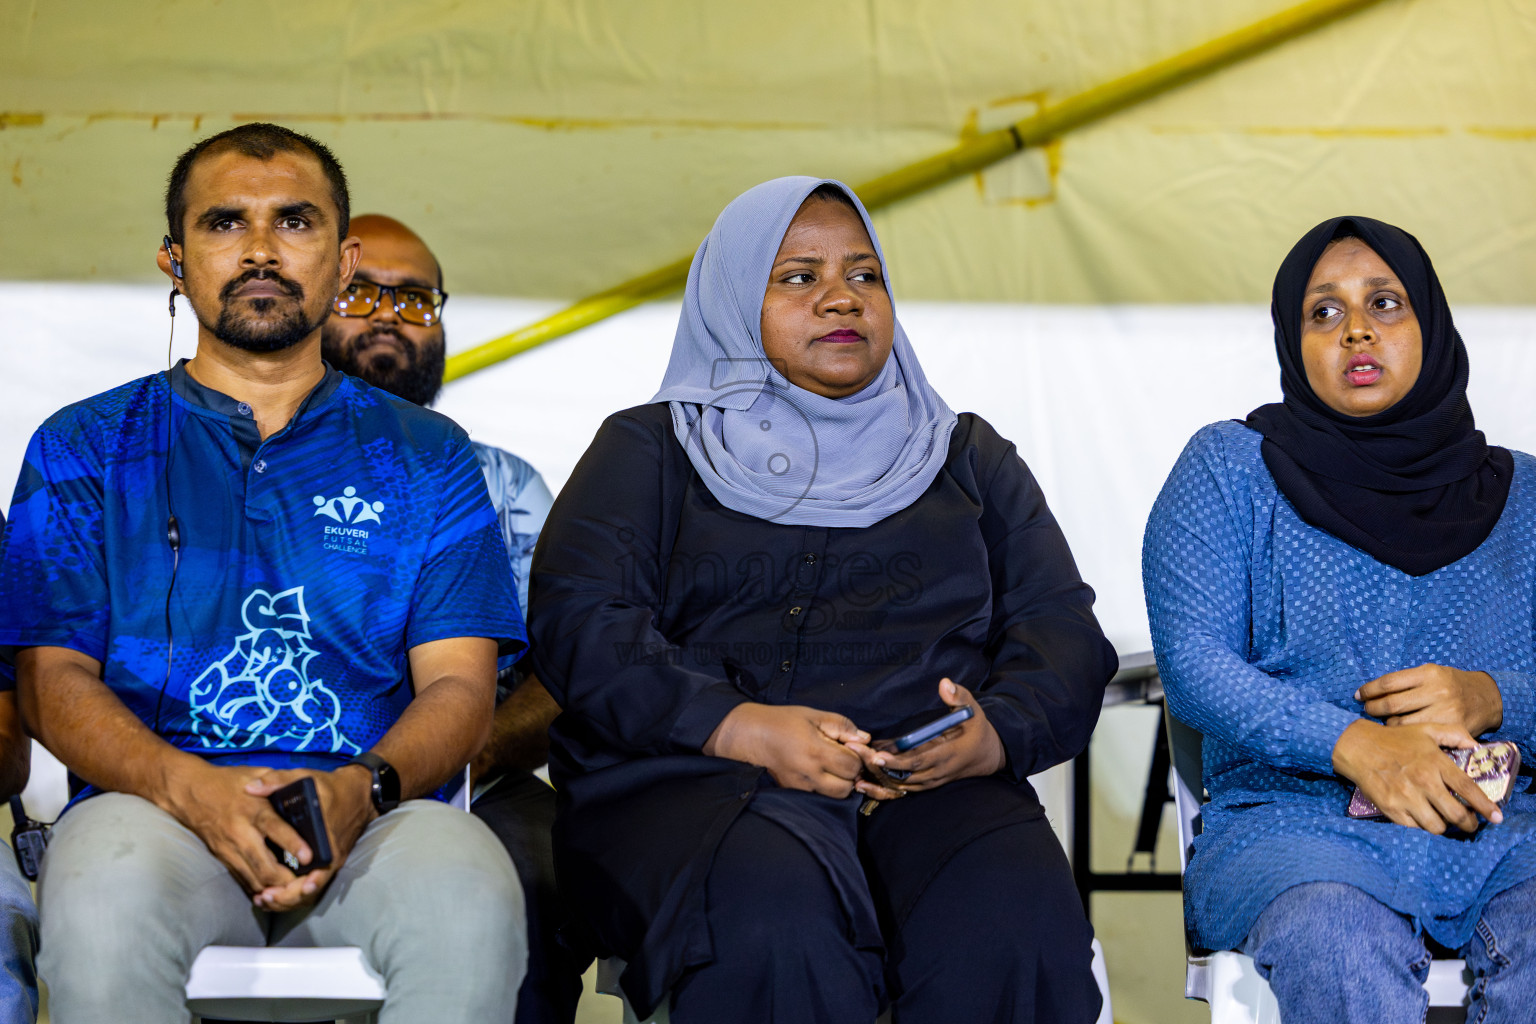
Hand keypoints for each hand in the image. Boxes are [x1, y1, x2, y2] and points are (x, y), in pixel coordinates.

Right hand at [158, 760, 314, 896]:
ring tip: (292, 891)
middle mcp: (240, 833)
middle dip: (285, 879)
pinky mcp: (223, 858)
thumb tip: (303, 789)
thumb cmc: (227, 782)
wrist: (189, 791)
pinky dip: (258, 887)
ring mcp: (229, 849)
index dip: (293, 844)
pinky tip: (271, 891)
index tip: (309, 857)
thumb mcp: (255, 773)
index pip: (275, 829)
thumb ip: (279, 782)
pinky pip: (242, 879)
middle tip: (306, 883)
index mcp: (253, 809)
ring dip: (273, 888)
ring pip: (253, 878)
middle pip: (264, 865)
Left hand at [241, 765, 375, 911]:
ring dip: (288, 898)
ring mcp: (331, 861)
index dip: (302, 886)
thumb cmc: (331, 787)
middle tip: (264, 897)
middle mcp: (332, 855)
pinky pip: (311, 884)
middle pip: (312, 888)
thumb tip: (250, 788)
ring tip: (264, 899)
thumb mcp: (306, 778)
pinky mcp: (327, 863)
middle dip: (288, 898)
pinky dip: (294, 892)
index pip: (320, 870)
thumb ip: (277, 782)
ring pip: (311, 891)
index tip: (281, 890)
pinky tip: (274, 894)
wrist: (360, 793)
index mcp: (327, 838)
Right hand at [703, 704, 867, 797]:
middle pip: (846, 788)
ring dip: (840, 783)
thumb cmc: (783, 721)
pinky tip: (819, 771)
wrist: (751, 734)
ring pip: (834, 795)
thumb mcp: (814, 715)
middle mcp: (809, 773)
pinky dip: (825, 786)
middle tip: (844, 759)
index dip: (858, 757)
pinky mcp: (793, 791)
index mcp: (816, 751)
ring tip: (832, 766)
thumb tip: (865, 738)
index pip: (852, 766)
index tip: (851, 747)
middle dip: (851, 774)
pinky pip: (819, 795)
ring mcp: (800, 785)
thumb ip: (842, 725)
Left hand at [852, 680, 1005, 795]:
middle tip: (854, 755)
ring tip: (854, 770)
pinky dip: (885, 788)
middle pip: (903, 776)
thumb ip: (959, 696)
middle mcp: (937, 772)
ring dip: (878, 779)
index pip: (918, 761)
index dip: (897, 762)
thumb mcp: (974, 710)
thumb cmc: (978, 730)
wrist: (988, 755)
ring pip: (901, 786)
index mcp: (947, 755)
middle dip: (878, 767)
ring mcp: (932, 781)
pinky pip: (904, 790)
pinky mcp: (927, 783)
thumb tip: (944, 683)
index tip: (877, 756)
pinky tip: (866, 783)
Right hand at [1332, 719, 1502, 833]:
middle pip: (1457, 815)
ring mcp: (1407, 796)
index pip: (1469, 790)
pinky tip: (1421, 816)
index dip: (1486, 807)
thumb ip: (1454, 735)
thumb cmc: (1394, 739)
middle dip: (1469, 824)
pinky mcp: (1391, 808)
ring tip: (1443, 820)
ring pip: (1437, 826)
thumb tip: (1476, 746)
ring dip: (1444, 826)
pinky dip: (1421, 825)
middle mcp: (1424, 781)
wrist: (1357, 747)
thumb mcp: (1425, 730)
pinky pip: (1415, 827)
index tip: (1496, 817)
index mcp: (1436, 762)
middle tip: (1470, 823)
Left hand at [1357, 664, 1502, 734]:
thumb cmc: (1450, 684)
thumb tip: (1370, 692)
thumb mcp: (1431, 673)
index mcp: (1428, 673)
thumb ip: (1406, 681)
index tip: (1359, 695)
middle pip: (1392, 704)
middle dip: (1373, 708)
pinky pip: (1418, 734)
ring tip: (1382, 722)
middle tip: (1367, 710)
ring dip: (1386, 724)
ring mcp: (1445, 711)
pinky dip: (1404, 734)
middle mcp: (1437, 691)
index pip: (1388, 682)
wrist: (1487, 697)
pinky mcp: (1451, 728)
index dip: (1369, 690)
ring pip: (1402, 723)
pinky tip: (1399, 733)